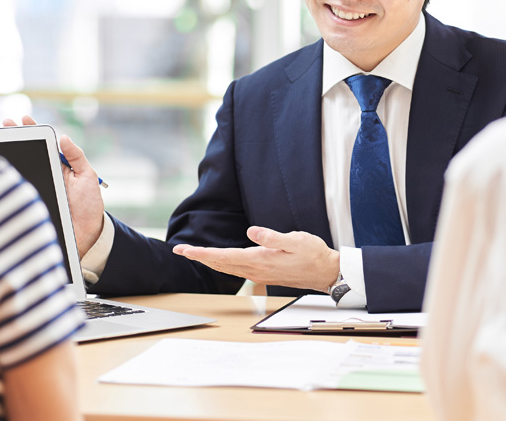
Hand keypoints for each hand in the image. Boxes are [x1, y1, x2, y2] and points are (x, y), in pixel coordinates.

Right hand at [2, 115, 105, 256]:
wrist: (86, 234)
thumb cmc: (89, 204)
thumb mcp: (88, 176)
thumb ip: (77, 157)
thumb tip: (65, 137)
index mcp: (58, 166)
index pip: (43, 144)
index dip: (32, 131)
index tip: (21, 119)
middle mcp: (45, 174)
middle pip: (27, 152)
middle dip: (14, 137)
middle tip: (4, 123)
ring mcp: (36, 187)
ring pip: (19, 169)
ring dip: (7, 155)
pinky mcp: (30, 202)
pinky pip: (16, 189)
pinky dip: (6, 180)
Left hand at [172, 226, 339, 292]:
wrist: (325, 272)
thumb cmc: (312, 253)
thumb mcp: (296, 240)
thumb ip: (272, 237)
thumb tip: (251, 232)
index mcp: (260, 259)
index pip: (224, 256)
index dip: (202, 253)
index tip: (185, 250)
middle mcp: (255, 270)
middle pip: (220, 264)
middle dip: (199, 257)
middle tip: (180, 250)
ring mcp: (259, 274)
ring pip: (227, 268)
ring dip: (209, 260)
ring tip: (194, 253)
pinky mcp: (263, 274)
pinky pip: (236, 270)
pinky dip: (222, 264)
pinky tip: (219, 260)